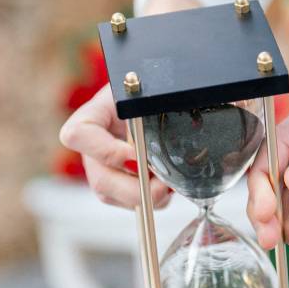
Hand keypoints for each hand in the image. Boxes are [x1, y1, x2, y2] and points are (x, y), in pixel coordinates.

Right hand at [58, 0, 198, 208]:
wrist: (161, 96)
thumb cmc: (156, 86)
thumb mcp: (158, 86)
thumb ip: (165, 96)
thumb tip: (211, 104)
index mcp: (96, 113)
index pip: (77, 135)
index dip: (103, 151)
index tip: (137, 155)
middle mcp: (95, 142)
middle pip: (97, 177)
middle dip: (132, 189)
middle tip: (162, 187)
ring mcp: (104, 165)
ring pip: (111, 194)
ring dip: (144, 197)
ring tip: (169, 187)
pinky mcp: (120, 181)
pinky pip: (128, 202)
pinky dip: (151, 199)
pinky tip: (168, 188)